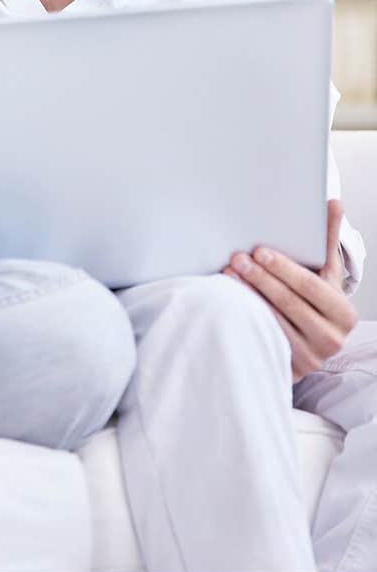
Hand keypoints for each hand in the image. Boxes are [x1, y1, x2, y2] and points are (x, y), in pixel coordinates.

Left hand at [224, 200, 357, 381]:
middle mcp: (332, 339)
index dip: (283, 268)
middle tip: (236, 258)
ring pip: (272, 320)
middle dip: (260, 278)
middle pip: (289, 303)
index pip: (310, 286)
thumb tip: (334, 202)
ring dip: (247, 295)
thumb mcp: (327, 274)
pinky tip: (230, 300)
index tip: (259, 251)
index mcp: (343, 313)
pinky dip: (245, 316)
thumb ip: (327, 240)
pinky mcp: (291, 368)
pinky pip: (263, 337)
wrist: (314, 341)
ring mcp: (311, 357)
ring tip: (228, 273)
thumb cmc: (317, 299)